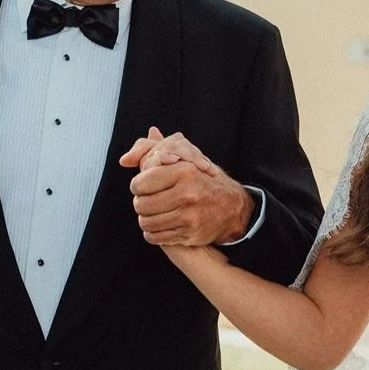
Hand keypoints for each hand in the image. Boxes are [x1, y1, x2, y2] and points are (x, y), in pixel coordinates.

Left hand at [119, 128, 253, 247]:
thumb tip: (151, 132)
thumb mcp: (189, 162)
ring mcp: (188, 217)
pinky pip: (155, 237)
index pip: (141, 183)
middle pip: (141, 204)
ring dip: (145, 219)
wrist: (232, 208)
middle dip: (140, 203)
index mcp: (184, 172)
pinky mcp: (189, 235)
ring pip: (146, 222)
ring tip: (150, 214)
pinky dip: (152, 233)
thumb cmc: (204, 182)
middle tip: (144, 202)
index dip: (136, 186)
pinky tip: (157, 226)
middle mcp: (187, 194)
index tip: (140, 187)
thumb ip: (167, 148)